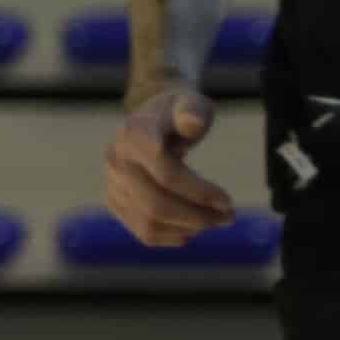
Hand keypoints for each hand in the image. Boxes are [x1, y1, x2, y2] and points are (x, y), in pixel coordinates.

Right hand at [101, 79, 234, 245]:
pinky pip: (141, 230)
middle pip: (155, 203)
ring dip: (187, 228)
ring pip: (148, 221)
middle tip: (227, 217)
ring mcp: (112, 182)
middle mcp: (116, 159)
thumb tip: (193, 123)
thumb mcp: (190, 103)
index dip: (198, 191)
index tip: (227, 200)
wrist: (152, 119)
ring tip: (213, 222)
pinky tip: (192, 231)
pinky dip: (169, 237)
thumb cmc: (178, 112)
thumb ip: (193, 110)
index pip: (164, 172)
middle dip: (196, 216)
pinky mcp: (115, 200)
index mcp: (134, 133)